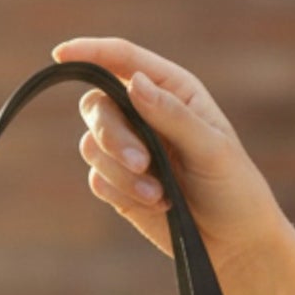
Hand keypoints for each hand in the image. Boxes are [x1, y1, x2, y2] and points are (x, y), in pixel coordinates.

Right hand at [48, 36, 292, 274]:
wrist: (234, 242)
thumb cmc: (233, 187)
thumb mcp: (212, 149)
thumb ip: (173, 116)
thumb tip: (134, 83)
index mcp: (170, 90)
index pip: (123, 59)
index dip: (90, 52)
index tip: (60, 54)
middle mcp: (143, 113)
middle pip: (97, 105)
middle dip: (113, 134)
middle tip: (141, 162)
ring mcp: (129, 150)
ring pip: (93, 145)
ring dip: (120, 172)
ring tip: (159, 195)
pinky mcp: (120, 185)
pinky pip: (99, 179)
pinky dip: (122, 193)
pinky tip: (157, 205)